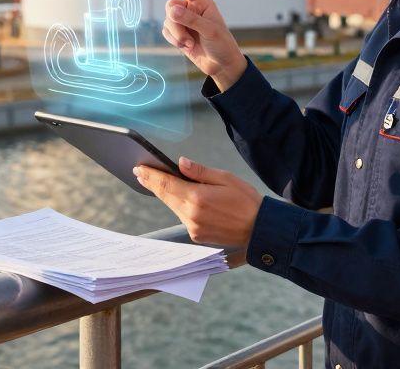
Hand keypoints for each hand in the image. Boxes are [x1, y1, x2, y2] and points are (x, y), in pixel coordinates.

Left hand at [134, 157, 261, 247]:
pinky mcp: (197, 235)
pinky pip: (183, 216)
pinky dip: (178, 205)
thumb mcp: (225, 178)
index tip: (139, 168)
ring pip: (173, 207)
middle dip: (152, 183)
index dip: (151, 176)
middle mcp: (191, 215)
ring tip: (155, 181)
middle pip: (165, 196)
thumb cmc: (246, 201)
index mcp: (198, 198)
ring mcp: (193, 228)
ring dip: (165, 194)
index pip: (167, 184)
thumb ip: (200, 172)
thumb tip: (180, 163)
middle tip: (140, 172)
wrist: (259, 229)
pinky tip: (178, 197)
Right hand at [152, 0, 245, 90]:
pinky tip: (186, 46)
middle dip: (176, 23)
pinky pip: (166, 31)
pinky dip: (174, 40)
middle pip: (170, 7)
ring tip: (189, 44)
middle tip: (186, 38)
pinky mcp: (178, 34)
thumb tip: (171, 10)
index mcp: (202, 3)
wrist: (221, 65)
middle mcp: (191, 9)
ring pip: (168, 21)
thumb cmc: (221, 44)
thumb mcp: (209, 30)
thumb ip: (190, 19)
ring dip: (177, 35)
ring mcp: (184, 22)